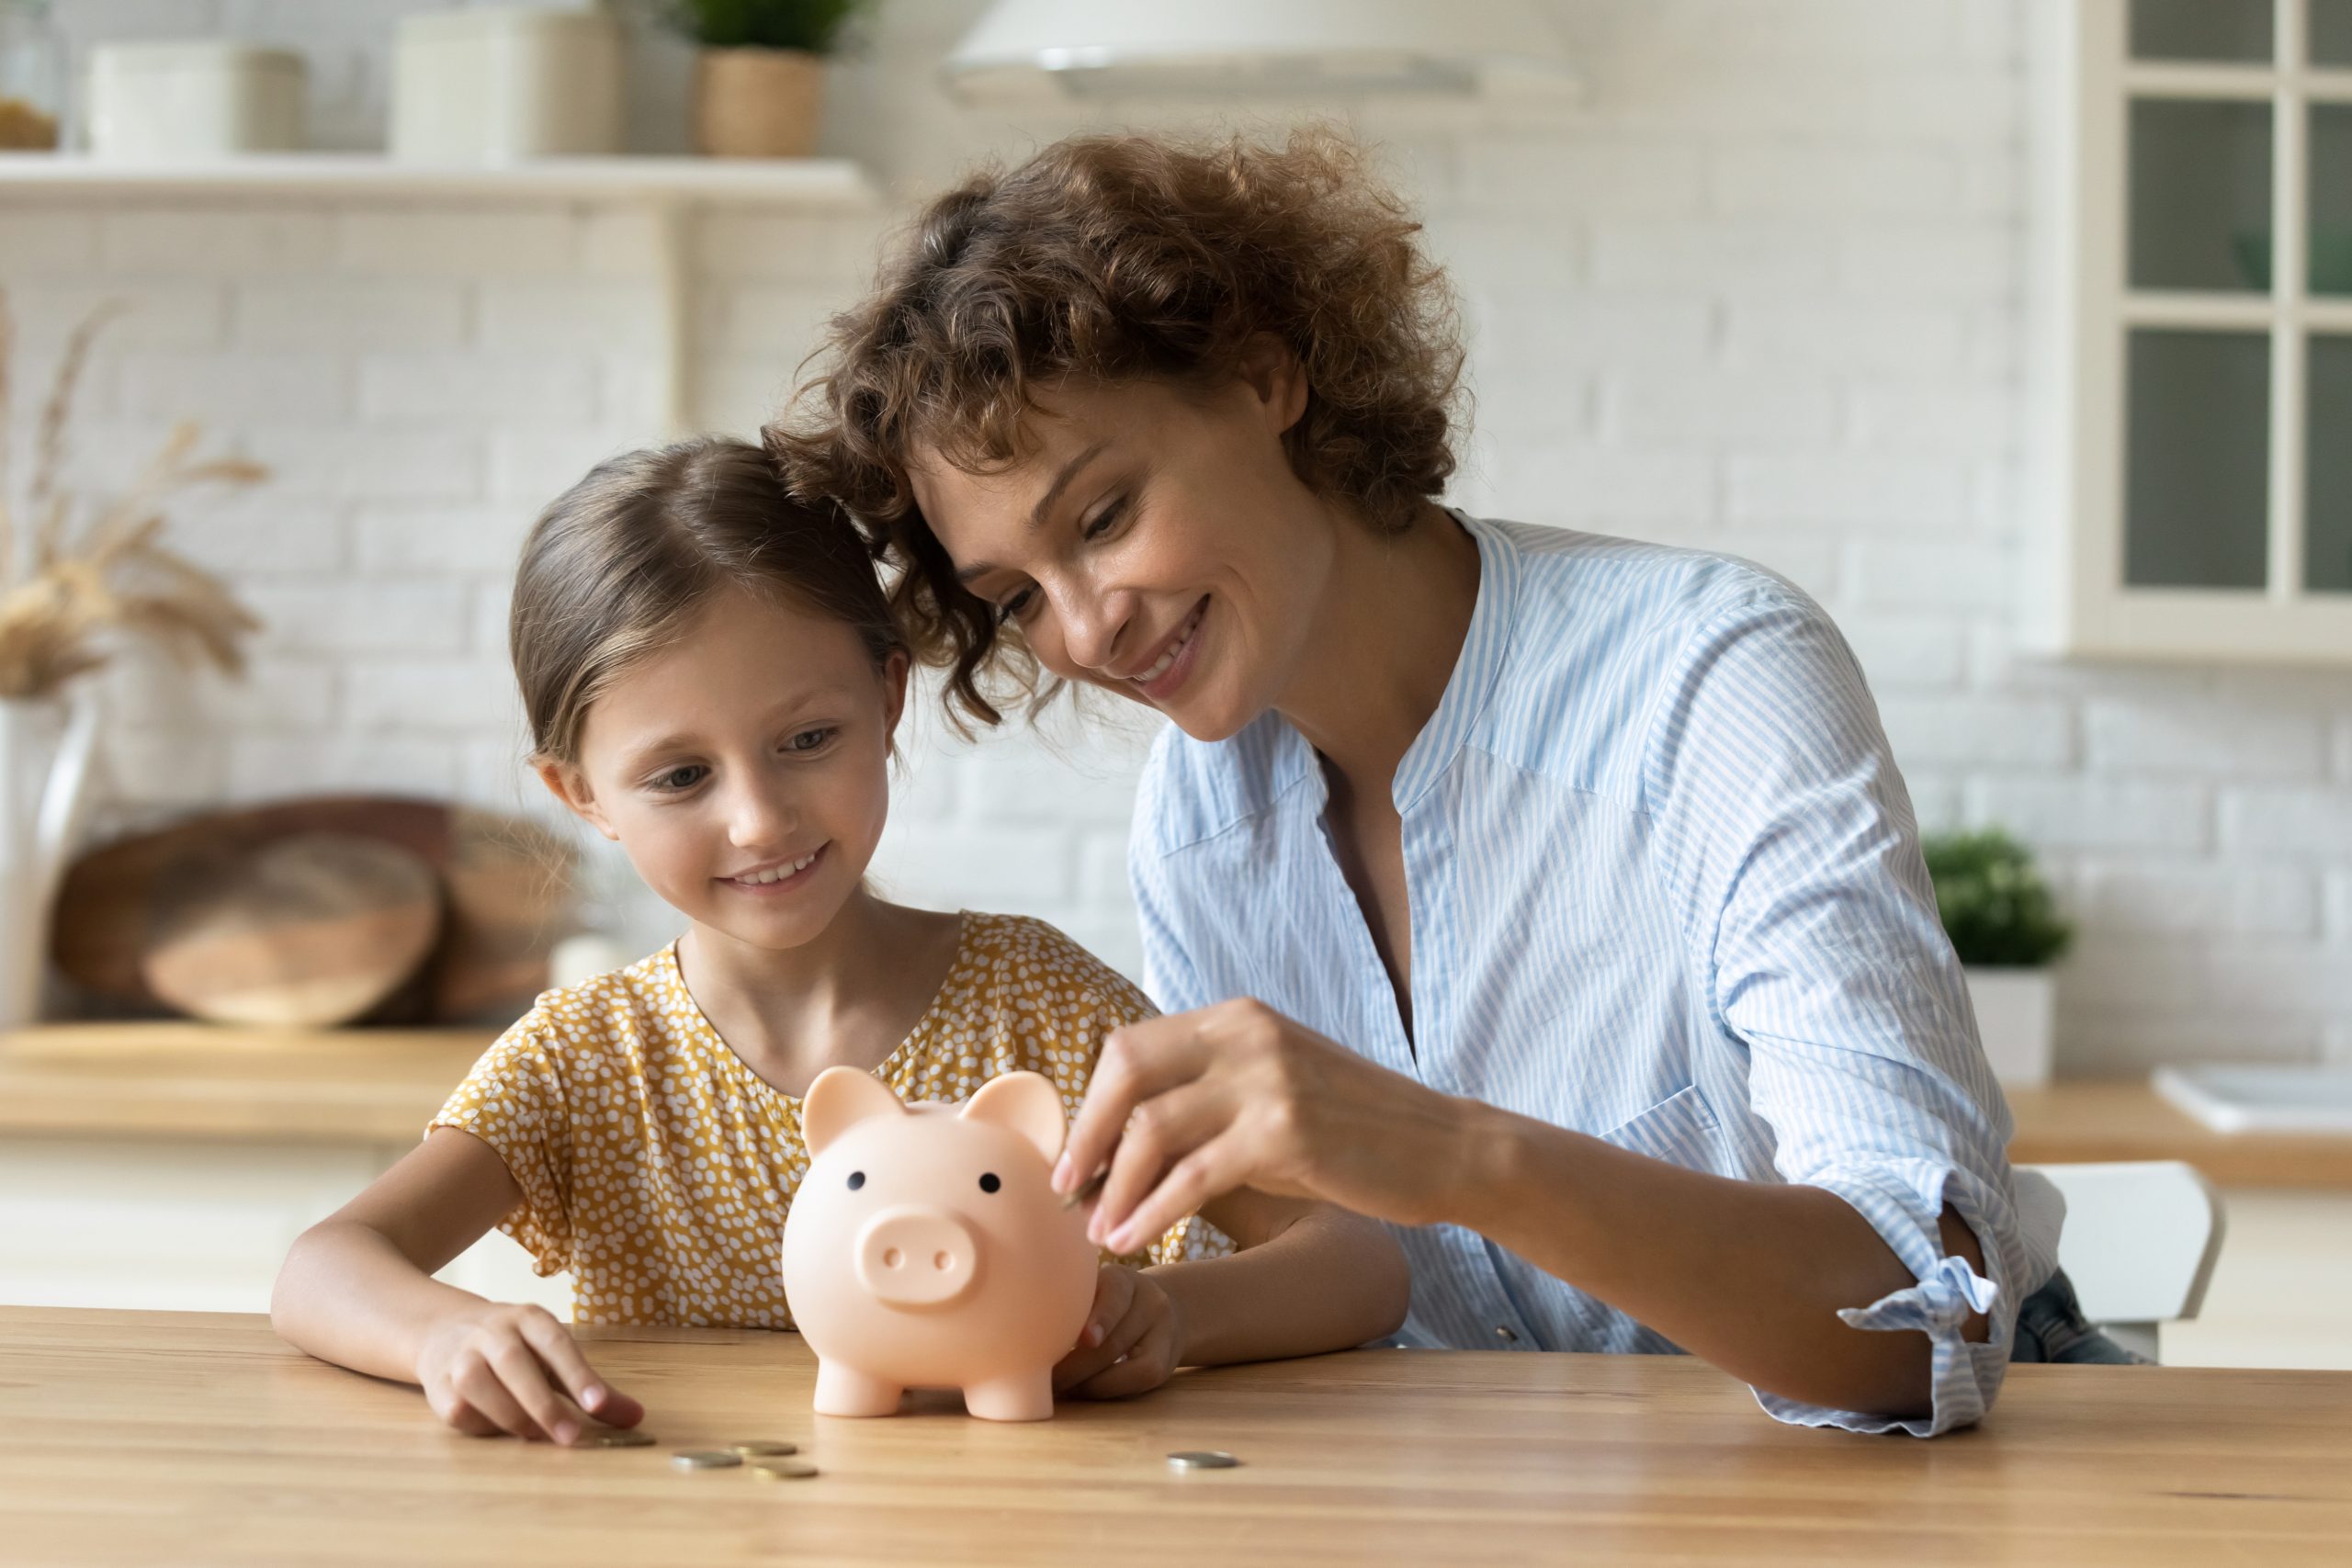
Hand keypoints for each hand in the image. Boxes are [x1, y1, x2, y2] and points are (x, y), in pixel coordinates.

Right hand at [413, 1301, 643, 1441]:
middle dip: (543, 1404)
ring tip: (537, 1436)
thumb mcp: (555, 1356)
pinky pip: (459, 1410)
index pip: (557, 1343)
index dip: (579, 1375)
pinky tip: (500, 1429)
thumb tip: (636, 1417)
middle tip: (570, 1437)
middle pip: (514, 1364)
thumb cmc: (516, 1350)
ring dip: (510, 1416)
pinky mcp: (436, 1384)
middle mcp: (492, 1331)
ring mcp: (460, 1356)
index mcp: (530, 1318)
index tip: (599, 1406)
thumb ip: (593, 1388)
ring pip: (478, 1385)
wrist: (443, 1331)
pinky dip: (483, 1426)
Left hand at [1052, 1265, 1183, 1398]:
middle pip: (1116, 1341)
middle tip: (1044, 1379)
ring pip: (1130, 1368)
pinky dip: (1106, 1389)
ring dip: (1089, 1383)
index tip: (1085, 1339)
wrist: (1166, 1309)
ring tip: (1057, 1389)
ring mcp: (1163, 1333)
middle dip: (1076, 1366)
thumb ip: (1070, 1303)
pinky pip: (1136, 1383)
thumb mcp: (1095, 1289)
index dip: (1101, 1318)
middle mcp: (1150, 1302)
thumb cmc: (1108, 1303)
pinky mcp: (1165, 1364)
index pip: (1115, 1294)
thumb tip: (1029, 1336)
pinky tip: (1081, 1390)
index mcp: (1124, 1279)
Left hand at [1057, 999, 1474, 1254]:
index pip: (1131, 1045)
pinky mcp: (1284, 1134)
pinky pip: (1192, 1176)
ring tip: (1097, 1234)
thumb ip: (1207, 1096)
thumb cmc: (1351, 1131)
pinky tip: (1131, 1242)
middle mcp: (1246, 1035)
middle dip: (1084, 1135)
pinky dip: (1150, 1212)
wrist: (1443, 1148)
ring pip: (1151, 1129)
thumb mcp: (1271, 1091)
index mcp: (1237, 1019)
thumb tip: (1120, 1136)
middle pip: (1126, 1072)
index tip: (1073, 1154)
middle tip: (1065, 1189)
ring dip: (1112, 1187)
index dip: (1090, 1102)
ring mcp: (1266, 1081)